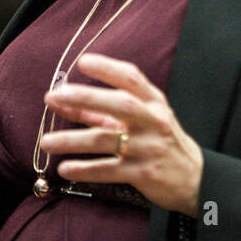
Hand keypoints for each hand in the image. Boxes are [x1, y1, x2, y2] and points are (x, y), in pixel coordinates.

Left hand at [39, 53, 202, 216]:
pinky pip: (109, 170)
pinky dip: (85, 170)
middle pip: (120, 104)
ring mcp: (149, 147)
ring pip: (107, 139)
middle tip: (55, 95)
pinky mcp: (143, 173)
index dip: (107, 68)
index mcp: (153, 102)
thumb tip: (63, 102)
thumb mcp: (139, 120)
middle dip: (86, 97)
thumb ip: (101, 111)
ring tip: (47, 142)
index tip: (82, 62)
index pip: (131, 78)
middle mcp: (153, 121)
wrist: (193, 178)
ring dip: (73, 141)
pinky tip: (66, 169)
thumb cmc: (160, 142)